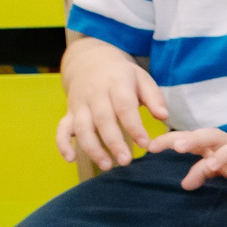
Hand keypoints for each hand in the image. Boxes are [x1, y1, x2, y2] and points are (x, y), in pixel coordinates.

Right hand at [57, 37, 167, 169]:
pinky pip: (61, 128)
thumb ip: (154, 97)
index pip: (124, 106)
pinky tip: (70, 159)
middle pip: (102, 120)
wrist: (89, 61)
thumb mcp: (141, 78)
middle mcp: (95, 94)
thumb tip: (164, 116)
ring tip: (107, 165)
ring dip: (92, 148)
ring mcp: (80, 104)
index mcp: (116, 84)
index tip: (145, 144)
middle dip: (113, 142)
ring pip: (82, 127)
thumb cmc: (122, 75)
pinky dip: (63, 144)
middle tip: (126, 161)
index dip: (134, 126)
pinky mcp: (69, 112)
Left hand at [147, 125, 226, 193]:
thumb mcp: (226, 164)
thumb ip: (204, 172)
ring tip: (211, 166)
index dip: (171, 140)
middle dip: (196, 140)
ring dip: (224, 157)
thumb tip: (184, 185)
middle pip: (213, 136)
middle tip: (179, 147)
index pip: (193, 137)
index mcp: (220, 143)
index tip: (150, 147)